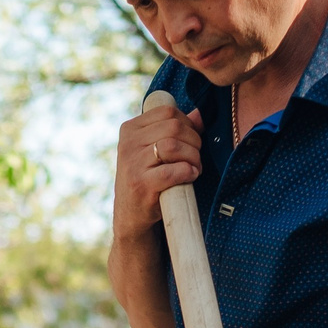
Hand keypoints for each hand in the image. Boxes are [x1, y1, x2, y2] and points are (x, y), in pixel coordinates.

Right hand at [112, 102, 202, 238]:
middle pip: (174, 127)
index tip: (191, 141)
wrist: (131, 215)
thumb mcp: (155, 150)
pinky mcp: (140, 184)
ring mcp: (132, 164)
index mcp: (130, 129)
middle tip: (196, 158)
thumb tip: (199, 114)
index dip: (188, 124)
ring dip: (193, 157)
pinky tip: (190, 177)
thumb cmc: (149, 179)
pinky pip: (172, 171)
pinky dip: (188, 172)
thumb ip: (175, 131)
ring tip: (195, 168)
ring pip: (173, 146)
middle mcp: (128, 143)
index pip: (167, 112)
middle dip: (194, 142)